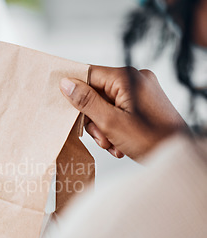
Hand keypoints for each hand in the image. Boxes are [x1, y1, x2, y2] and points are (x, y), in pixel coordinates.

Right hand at [59, 65, 187, 160]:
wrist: (179, 155)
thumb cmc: (152, 140)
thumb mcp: (110, 122)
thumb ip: (86, 101)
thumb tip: (66, 83)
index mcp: (127, 78)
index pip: (89, 74)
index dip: (75, 91)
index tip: (65, 106)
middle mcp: (135, 79)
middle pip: (96, 92)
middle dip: (94, 118)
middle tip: (101, 137)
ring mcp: (141, 91)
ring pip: (105, 105)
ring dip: (103, 127)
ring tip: (112, 144)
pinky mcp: (144, 103)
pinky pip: (118, 110)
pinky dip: (115, 127)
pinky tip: (120, 143)